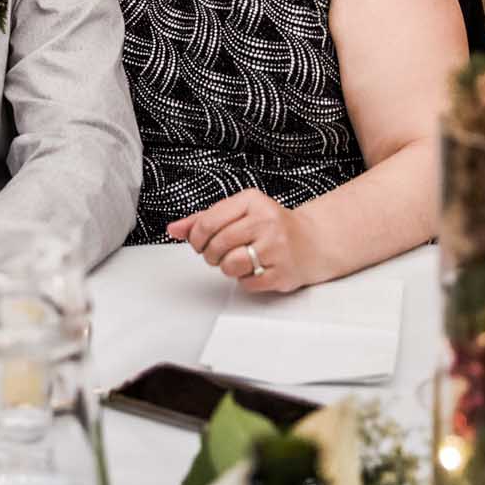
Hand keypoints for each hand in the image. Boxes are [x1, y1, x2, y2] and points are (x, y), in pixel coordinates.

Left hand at [166, 188, 330, 293]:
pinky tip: (256, 269)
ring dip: (227, 268)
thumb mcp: (238, 213)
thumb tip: (173, 229)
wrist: (312, 242)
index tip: (199, 242)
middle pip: (217, 244)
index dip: (196, 237)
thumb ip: (203, 220)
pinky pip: (247, 283)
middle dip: (210, 254)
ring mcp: (277, 247)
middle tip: (217, 254)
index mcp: (252, 201)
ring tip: (238, 261)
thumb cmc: (269, 227)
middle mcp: (267, 221)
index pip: (208, 221)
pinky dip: (245, 280)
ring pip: (230, 265)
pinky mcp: (283, 272)